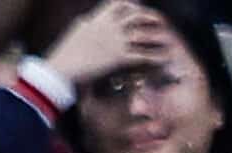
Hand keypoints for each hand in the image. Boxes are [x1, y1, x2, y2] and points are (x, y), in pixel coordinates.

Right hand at [45, 0, 171, 88]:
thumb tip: (92, 18)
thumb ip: (90, 22)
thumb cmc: (68, 50)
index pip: (117, 4)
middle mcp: (108, 27)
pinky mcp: (118, 57)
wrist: (62, 67)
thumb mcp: (79, 29)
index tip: (139, 5)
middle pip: (133, 14)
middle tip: (159, 20)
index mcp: (97, 19)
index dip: (131, 3)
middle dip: (148, 15)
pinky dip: (156, 55)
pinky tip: (165, 57)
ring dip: (157, 33)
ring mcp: (114, 41)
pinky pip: (143, 55)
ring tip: (169, 37)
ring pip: (141, 32)